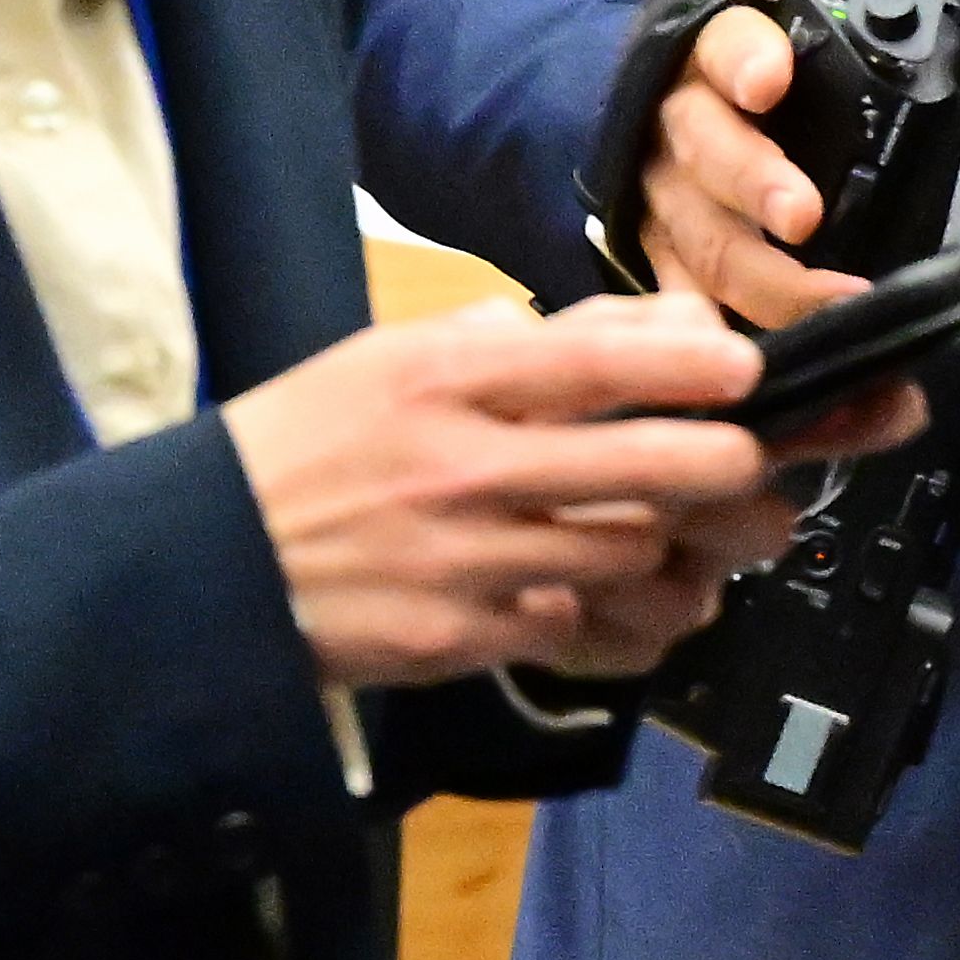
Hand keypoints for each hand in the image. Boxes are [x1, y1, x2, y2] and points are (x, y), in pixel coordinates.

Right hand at [222, 287, 817, 689]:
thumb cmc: (306, 447)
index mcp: (442, 379)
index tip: (744, 368)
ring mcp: (466, 559)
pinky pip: (580, 625)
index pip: (594, 360)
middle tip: (754, 464)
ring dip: (686, 546)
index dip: (689, 362)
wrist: (205, 565)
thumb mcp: (388, 360)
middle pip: (641, 464)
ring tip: (713, 536)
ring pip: (627, 550)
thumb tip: (640, 321)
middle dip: (727, 464)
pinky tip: (642, 600)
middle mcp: (462, 465)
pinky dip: (625, 615)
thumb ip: (515, 338)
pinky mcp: (461, 638)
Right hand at [623, 0, 936, 331]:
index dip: (739, 57)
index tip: (769, 75)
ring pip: (701, 247)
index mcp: (721, 47)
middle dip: (750, 184)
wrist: (760, 111)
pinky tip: (787, 381)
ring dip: (762, 284)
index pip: (720, 43)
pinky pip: (697, 319)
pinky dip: (736, 349)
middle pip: (703, 157)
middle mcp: (684, 127)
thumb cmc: (812, 43)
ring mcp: (674, 207)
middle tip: (806, 215)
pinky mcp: (679, 276)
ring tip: (831, 309)